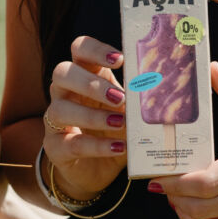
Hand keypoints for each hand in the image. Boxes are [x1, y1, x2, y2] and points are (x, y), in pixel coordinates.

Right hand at [43, 34, 128, 200]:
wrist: (97, 169)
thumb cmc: (114, 130)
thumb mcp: (129, 111)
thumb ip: (138, 98)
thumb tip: (162, 87)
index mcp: (84, 74)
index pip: (79, 49)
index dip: (95, 49)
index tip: (119, 60)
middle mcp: (65, 93)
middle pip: (61, 73)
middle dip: (90, 83)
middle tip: (119, 97)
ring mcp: (55, 120)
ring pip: (60, 109)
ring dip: (91, 115)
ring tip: (119, 123)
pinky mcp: (55, 147)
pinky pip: (70, 143)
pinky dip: (96, 146)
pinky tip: (118, 147)